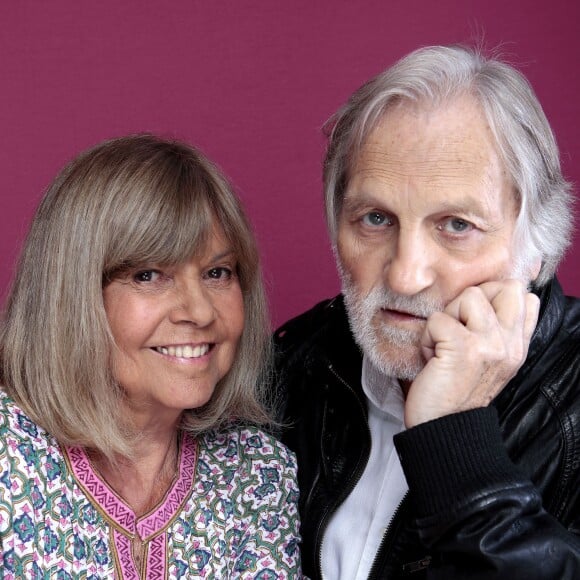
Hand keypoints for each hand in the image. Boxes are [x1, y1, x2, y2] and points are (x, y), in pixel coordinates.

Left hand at [404, 280, 539, 427]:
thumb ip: (495, 330)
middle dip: (473, 299)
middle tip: (457, 329)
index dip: (493, 298)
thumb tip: (484, 296)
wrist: (443, 429)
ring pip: (470, 295)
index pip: (524, 295)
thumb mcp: (488, 360)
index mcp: (517, 346)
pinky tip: (432, 357)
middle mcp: (511, 344)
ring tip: (444, 345)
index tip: (472, 323)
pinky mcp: (465, 349)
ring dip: (447, 317)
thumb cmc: (455, 389)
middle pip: (505, 286)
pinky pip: (439, 319)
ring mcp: (491, 346)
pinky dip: (427, 336)